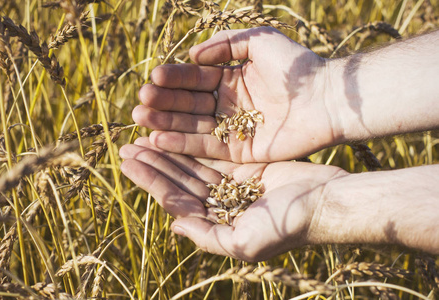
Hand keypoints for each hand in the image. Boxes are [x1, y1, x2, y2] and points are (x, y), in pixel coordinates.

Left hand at [119, 138, 346, 261]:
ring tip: (143, 135)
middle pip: (179, 180)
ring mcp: (232, 184)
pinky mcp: (245, 166)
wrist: (325, 202)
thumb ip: (207, 236)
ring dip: (169, 151)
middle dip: (153, 163)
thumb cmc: (288, 226)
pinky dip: (194, 142)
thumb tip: (174, 225)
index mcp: (216, 223)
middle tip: (127, 145)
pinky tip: (176, 130)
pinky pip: (213, 152)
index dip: (151, 180)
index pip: (175, 198)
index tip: (128, 162)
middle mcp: (220, 204)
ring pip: (192, 165)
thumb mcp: (244, 242)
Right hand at [135, 27, 342, 162]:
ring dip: (166, 124)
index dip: (174, 78)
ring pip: (193, 126)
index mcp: (232, 78)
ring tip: (141, 120)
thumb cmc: (297, 68)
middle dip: (164, 103)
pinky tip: (159, 140)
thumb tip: (192, 55)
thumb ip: (225, 45)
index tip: (152, 78)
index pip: (195, 78)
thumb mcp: (260, 41)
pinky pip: (207, 147)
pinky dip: (183, 145)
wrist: (328, 99)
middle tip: (140, 103)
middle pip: (189, 104)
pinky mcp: (240, 151)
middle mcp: (228, 104)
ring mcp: (233, 128)